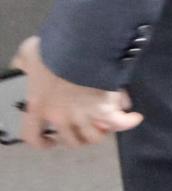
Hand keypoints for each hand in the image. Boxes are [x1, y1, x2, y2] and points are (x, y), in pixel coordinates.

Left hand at [11, 38, 141, 148]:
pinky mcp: (106, 111)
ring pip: (94, 137)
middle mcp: (61, 118)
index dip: (42, 142)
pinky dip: (128, 121)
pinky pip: (120, 123)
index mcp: (39, 107)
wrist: (81, 48)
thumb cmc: (53, 51)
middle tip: (85, 129)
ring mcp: (84, 117)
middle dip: (78, 137)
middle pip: (70, 140)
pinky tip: (134, 117)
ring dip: (102, 132)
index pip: (33, 137)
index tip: (50, 141)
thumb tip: (18, 63)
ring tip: (107, 124)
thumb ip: (23, 61)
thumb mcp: (30, 53)